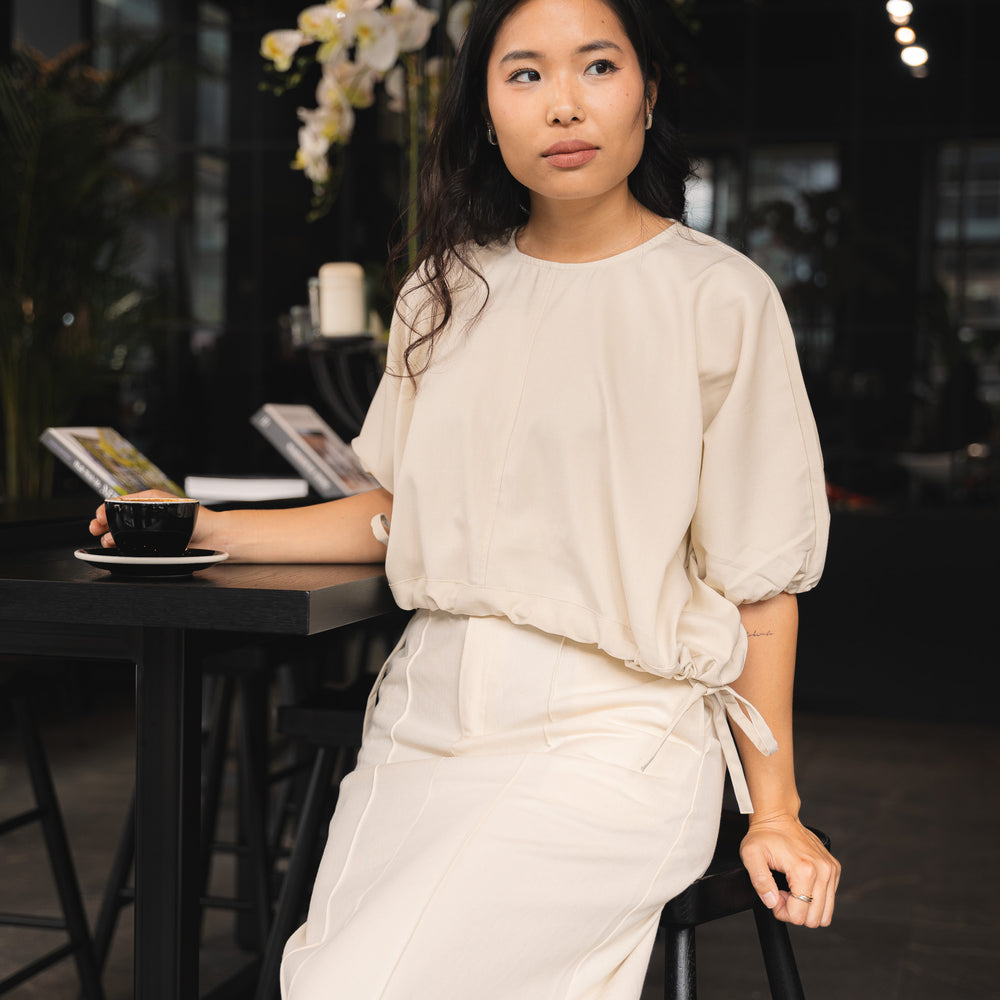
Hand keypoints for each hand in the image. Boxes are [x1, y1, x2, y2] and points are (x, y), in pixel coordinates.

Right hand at [89, 490, 213, 549]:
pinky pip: (134, 546)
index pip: (121, 503)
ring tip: (108, 540)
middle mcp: (148, 516)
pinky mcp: (153, 546)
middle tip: (95, 528)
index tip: (100, 516)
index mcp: (149, 501)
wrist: (212, 536)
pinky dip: (123, 547)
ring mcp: (150, 531)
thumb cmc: (195, 517)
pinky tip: (119, 548)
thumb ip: (144, 503)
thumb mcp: (165, 504)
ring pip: (123, 533)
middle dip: (104, 523)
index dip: (107, 510)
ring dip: (111, 536)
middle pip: (118, 519)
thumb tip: (123, 504)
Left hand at [740, 812, 839, 927]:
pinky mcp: (834, 869)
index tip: (773, 894)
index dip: (781, 911)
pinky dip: (814, 898)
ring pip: (825, 914)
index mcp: (804, 869)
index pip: (798, 915)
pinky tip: (800, 883)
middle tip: (781, 892)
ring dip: (806, 907)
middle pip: (814, 919)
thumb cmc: (765, 835)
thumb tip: (772, 901)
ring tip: (791, 889)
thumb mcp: (751, 855)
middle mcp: (823, 871)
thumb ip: (759, 881)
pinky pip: (829, 900)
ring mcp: (831, 870)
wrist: (778, 817)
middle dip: (794, 911)